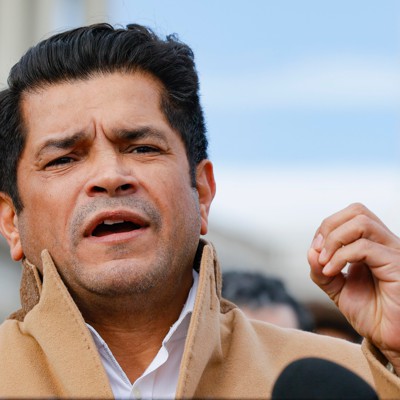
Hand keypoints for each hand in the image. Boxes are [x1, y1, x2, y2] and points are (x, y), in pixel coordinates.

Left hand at [308, 203, 399, 372]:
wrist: (388, 339)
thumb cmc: (369, 313)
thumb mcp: (336, 289)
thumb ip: (320, 271)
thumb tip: (310, 251)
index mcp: (372, 244)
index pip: (350, 215)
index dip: (327, 227)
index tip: (316, 252)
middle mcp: (385, 243)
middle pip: (357, 210)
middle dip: (329, 227)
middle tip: (320, 252)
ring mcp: (393, 252)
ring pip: (362, 222)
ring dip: (334, 240)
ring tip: (325, 263)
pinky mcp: (397, 265)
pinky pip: (365, 248)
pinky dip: (340, 257)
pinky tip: (332, 272)